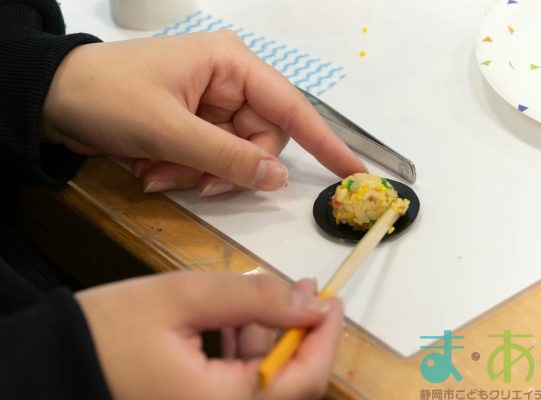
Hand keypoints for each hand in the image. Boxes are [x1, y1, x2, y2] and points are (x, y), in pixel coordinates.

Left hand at [42, 31, 365, 195]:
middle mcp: (230, 82)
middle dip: (228, 169)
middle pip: (261, 141)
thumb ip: (227, 157)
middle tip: (193, 183)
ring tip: (159, 172)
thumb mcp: (169, 129)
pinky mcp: (198, 123)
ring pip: (234, 156)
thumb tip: (277, 177)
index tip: (355, 171)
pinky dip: (187, 171)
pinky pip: (212, 158)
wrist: (55, 99)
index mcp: (232, 64)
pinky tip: (154, 169)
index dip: (327, 142)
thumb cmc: (107, 96)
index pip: (292, 108)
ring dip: (200, 173)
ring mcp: (214, 105)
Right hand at [76, 272, 342, 399]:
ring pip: (263, 379)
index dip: (326, 337)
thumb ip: (253, 298)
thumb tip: (309, 304)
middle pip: (288, 382)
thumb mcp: (184, 297)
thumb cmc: (109, 330)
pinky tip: (242, 317)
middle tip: (307, 289)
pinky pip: (236, 381)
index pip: (304, 379)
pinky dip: (246, 348)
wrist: (53, 365)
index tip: (333, 299)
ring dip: (274, 335)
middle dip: (302, 331)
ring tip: (278, 292)